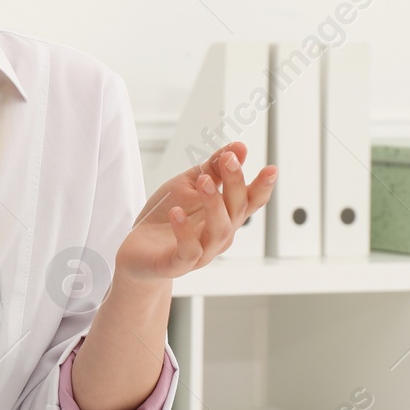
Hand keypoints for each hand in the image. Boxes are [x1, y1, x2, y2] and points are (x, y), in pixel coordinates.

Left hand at [115, 142, 276, 282]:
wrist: (137, 250)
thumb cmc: (167, 215)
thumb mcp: (189, 185)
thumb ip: (212, 168)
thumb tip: (239, 146)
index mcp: (225, 214)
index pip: (250, 200)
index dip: (263, 187)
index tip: (272, 169)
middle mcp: (220, 234)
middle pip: (236, 210)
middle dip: (235, 183)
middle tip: (228, 160)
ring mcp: (202, 251)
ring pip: (219, 230)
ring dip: (213, 204)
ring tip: (203, 181)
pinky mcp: (179, 263)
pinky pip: (189, 250)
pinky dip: (184, 232)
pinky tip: (176, 212)